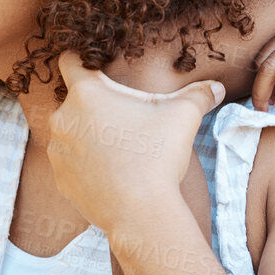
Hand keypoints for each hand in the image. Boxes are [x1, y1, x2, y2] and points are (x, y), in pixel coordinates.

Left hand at [47, 52, 223, 236]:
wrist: (141, 213)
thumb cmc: (157, 157)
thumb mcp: (183, 116)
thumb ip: (199, 94)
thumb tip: (217, 87)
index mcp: (87, 93)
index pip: (70, 61)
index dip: (82, 60)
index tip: (97, 68)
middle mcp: (64, 118)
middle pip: (74, 100)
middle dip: (94, 105)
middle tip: (123, 119)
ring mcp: (58, 151)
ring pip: (70, 132)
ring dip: (86, 135)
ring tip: (118, 148)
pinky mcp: (60, 179)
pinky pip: (70, 162)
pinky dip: (84, 163)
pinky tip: (110, 171)